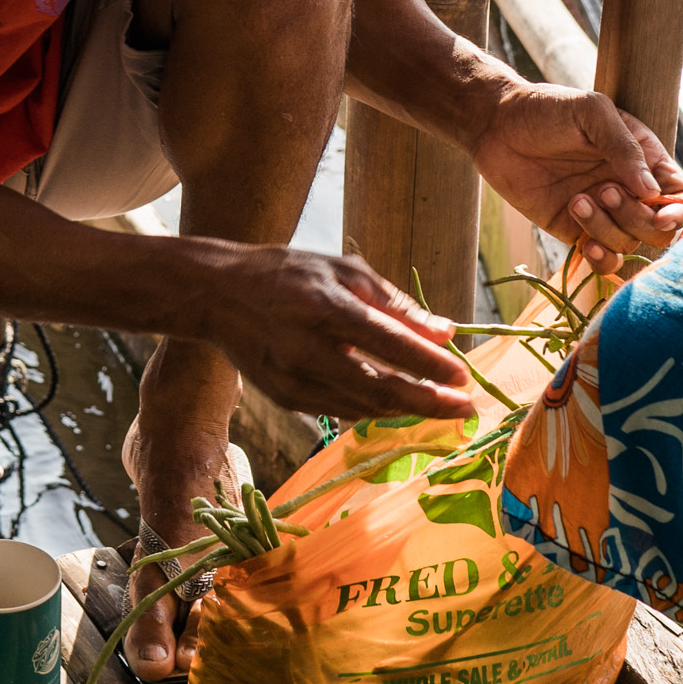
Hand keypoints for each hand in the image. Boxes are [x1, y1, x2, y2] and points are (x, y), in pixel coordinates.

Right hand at [197, 246, 476, 424]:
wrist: (217, 296)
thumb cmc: (287, 274)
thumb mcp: (342, 272)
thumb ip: (394, 304)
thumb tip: (445, 331)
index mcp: (326, 310)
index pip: (391, 345)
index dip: (431, 365)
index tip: (464, 376)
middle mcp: (308, 351)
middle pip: (382, 389)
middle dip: (430, 402)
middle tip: (466, 407)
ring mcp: (293, 381)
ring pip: (364, 407)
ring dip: (407, 409)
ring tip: (440, 405)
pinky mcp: (285, 399)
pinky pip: (342, 411)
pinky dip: (374, 408)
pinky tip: (398, 402)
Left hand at [471, 82, 682, 263]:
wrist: (496, 125)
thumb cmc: (548, 109)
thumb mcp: (592, 113)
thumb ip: (624, 147)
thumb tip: (652, 190)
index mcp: (643, 160)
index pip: (680, 196)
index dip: (678, 213)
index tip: (660, 215)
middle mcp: (628, 190)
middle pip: (659, 229)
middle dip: (636, 218)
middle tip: (603, 190)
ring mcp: (603, 213)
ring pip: (628, 243)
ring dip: (607, 229)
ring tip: (576, 199)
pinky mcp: (575, 231)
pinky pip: (603, 259)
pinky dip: (601, 259)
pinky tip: (586, 244)